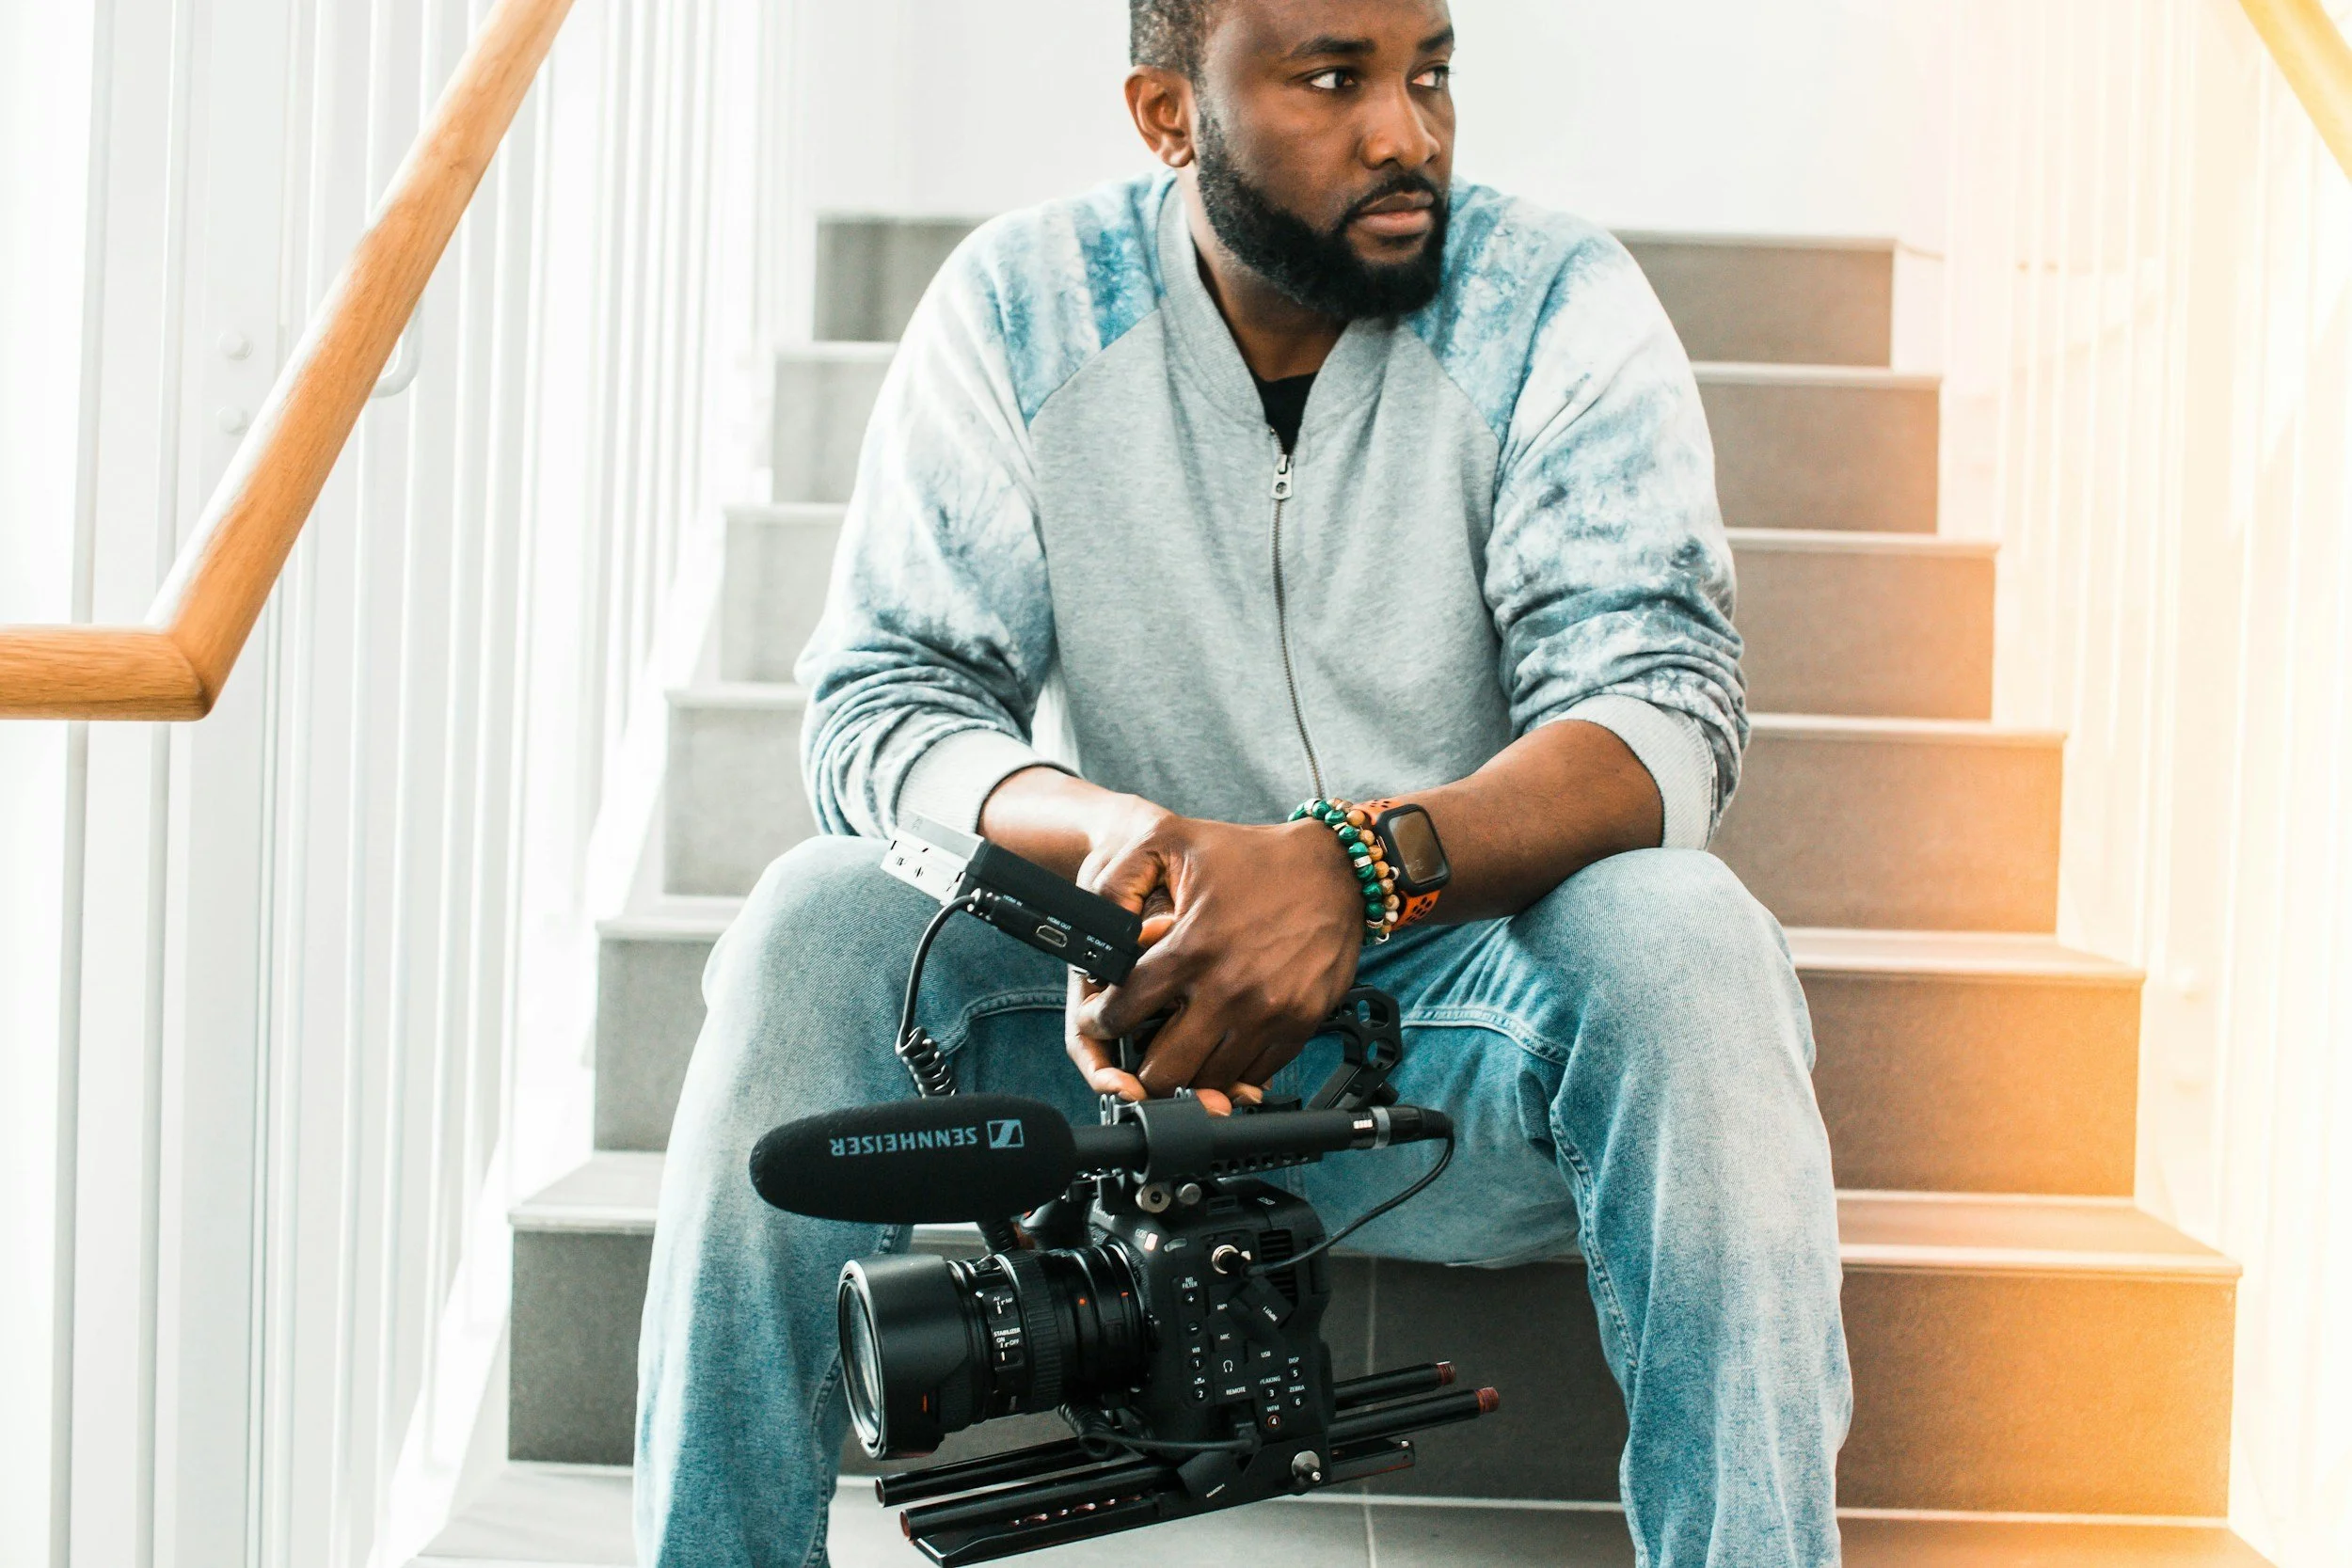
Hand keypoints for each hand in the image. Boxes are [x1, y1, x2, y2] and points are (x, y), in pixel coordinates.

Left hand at [1062, 808, 1364, 1104]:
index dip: (1099, 1022)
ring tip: (1175, 1050)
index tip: (1099, 1019)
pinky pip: (1253, 1075)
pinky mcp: (1300, 1025)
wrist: (1333, 870)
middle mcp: (1231, 990)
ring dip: (1187, 1074)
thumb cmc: (1249, 856)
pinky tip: (1217, 1047)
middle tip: (1134, 1051)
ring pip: (1208, 1083)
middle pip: (1164, 1071)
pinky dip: (1230, 1071)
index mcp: (1192, 949)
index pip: (1122, 1015)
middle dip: (1139, 1066)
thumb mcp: (1167, 841)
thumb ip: (1114, 881)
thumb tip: (1092, 929)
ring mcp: (1269, 1014)